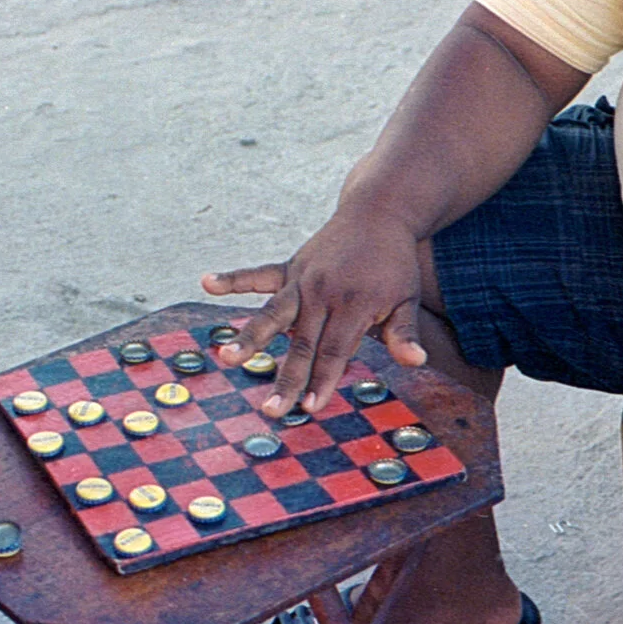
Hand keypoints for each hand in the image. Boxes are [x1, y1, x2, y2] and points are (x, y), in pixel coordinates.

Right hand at [202, 201, 428, 418]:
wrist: (380, 212)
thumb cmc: (394, 263)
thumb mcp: (407, 297)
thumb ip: (404, 333)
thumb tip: (416, 362)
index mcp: (354, 303)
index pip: (335, 350)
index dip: (323, 380)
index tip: (309, 408)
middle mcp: (323, 293)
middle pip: (302, 343)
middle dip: (286, 379)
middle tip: (271, 410)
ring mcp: (302, 279)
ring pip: (272, 314)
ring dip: (250, 337)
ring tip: (227, 357)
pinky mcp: (290, 266)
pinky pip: (258, 274)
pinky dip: (233, 279)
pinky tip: (206, 282)